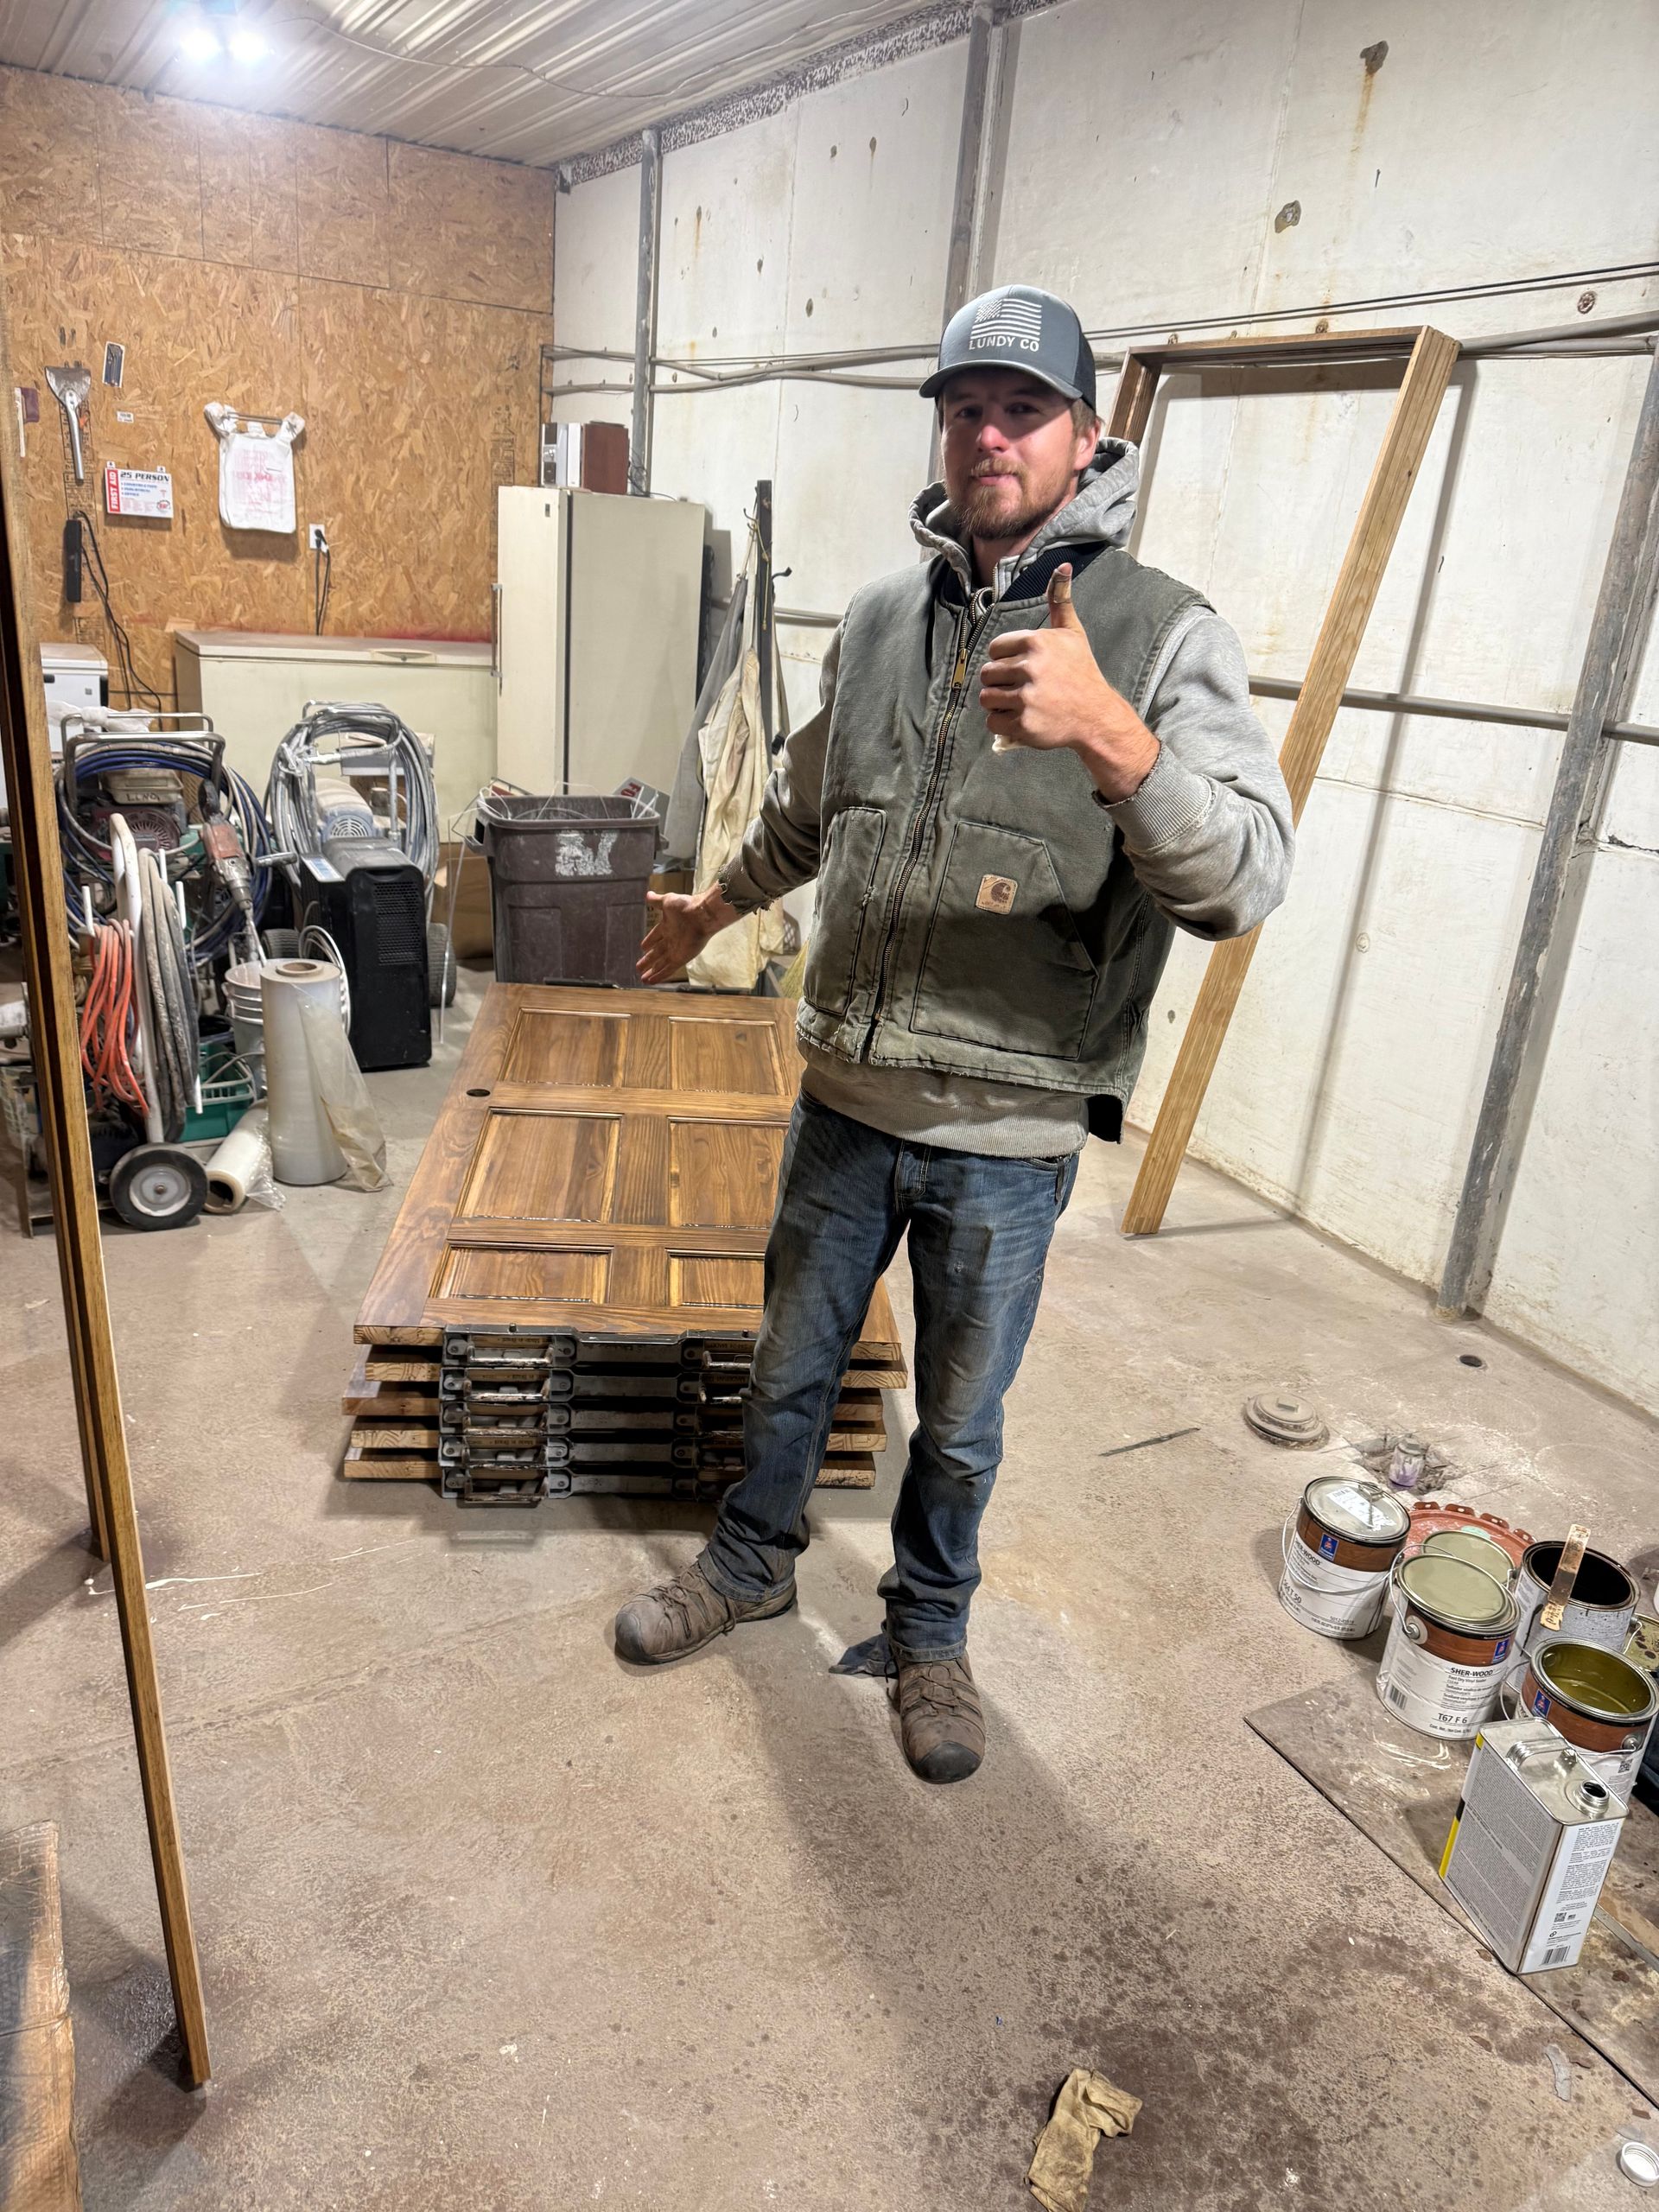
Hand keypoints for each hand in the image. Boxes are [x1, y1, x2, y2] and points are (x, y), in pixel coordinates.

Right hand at [636, 884, 738, 984]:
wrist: (701, 914)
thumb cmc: (685, 906)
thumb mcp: (667, 901)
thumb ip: (656, 900)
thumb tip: (647, 894)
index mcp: (667, 926)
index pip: (655, 936)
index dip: (649, 942)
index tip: (642, 947)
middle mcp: (671, 939)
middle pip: (657, 953)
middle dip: (648, 961)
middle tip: (638, 967)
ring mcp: (676, 950)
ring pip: (661, 964)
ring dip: (652, 971)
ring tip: (643, 979)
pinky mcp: (681, 958)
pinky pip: (669, 969)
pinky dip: (660, 975)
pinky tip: (652, 981)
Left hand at [978, 564, 1160, 801]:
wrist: (1097, 715)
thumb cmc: (1082, 672)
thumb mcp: (1073, 633)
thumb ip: (1060, 601)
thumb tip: (1062, 565)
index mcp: (1036, 642)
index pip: (994, 649)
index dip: (1004, 660)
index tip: (1021, 668)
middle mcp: (1030, 668)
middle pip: (987, 674)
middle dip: (999, 682)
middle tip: (1020, 688)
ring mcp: (1026, 698)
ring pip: (987, 698)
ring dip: (998, 702)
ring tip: (1019, 703)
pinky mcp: (1024, 724)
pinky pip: (993, 722)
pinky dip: (1002, 723)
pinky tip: (1021, 718)